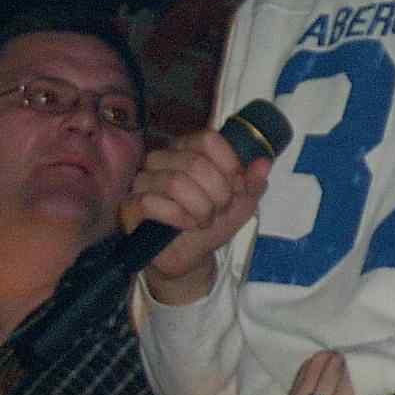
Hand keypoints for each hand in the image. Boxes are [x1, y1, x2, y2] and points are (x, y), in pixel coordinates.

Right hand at [123, 128, 271, 302]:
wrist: (190, 256)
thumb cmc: (213, 222)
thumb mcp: (242, 203)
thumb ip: (254, 182)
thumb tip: (264, 162)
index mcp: (189, 148)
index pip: (208, 139)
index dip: (228, 164)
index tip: (238, 187)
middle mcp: (162, 158)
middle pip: (195, 163)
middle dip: (218, 193)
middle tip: (220, 210)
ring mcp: (143, 181)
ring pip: (175, 182)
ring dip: (200, 207)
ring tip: (204, 220)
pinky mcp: (130, 205)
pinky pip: (152, 203)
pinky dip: (178, 217)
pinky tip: (186, 226)